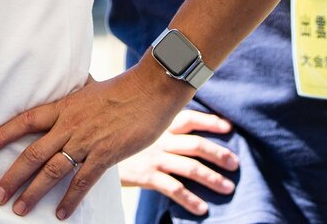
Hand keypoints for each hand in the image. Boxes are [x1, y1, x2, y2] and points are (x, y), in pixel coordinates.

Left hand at [0, 61, 191, 219]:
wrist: (150, 90)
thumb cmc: (122, 88)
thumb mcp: (91, 87)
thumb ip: (77, 92)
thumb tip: (72, 83)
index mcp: (64, 107)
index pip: (26, 120)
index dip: (3, 134)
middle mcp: (69, 125)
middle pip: (32, 153)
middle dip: (12, 176)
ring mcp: (86, 141)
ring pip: (52, 170)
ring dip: (34, 192)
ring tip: (19, 209)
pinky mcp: (105, 155)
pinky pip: (83, 181)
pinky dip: (70, 199)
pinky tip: (60, 214)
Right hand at [118, 109, 237, 216]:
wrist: (91, 150)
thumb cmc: (115, 135)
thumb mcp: (133, 124)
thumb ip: (151, 121)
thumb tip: (168, 120)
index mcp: (159, 124)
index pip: (189, 119)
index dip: (210, 122)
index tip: (228, 128)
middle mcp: (159, 139)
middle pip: (196, 145)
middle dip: (219, 153)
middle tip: (235, 164)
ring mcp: (154, 157)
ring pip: (190, 167)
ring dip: (212, 178)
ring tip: (228, 188)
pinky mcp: (146, 176)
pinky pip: (173, 188)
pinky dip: (189, 199)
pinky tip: (202, 208)